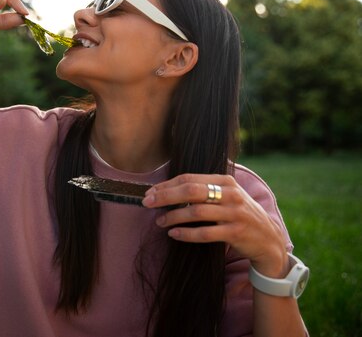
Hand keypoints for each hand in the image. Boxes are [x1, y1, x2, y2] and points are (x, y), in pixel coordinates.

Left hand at [143, 173, 288, 277]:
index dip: (167, 185)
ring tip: (160, 222)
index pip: (189, 178)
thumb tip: (168, 189)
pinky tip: (173, 234)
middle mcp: (230, 195)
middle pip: (190, 191)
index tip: (150, 192)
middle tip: (147, 203)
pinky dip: (186, 234)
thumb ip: (204, 189)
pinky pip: (204, 233)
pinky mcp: (236, 233)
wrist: (269, 238)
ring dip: (173, 217)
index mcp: (225, 181)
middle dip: (165, 196)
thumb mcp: (227, 195)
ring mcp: (234, 214)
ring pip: (195, 212)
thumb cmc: (240, 214)